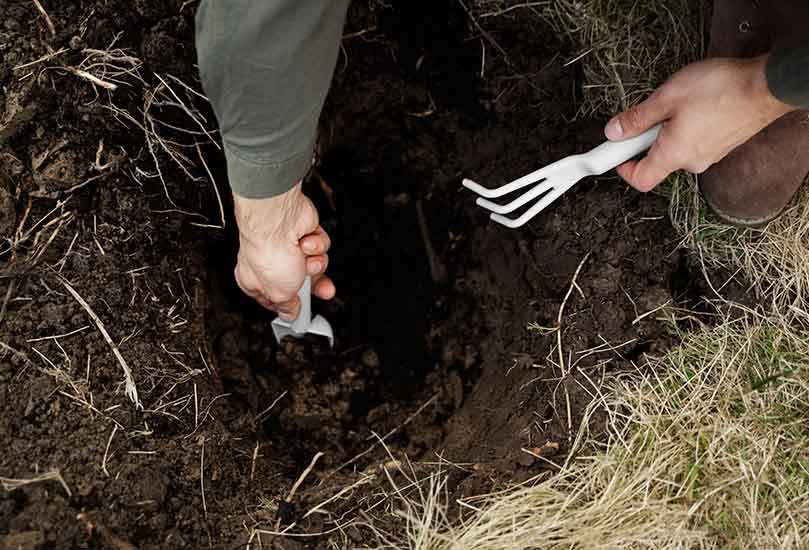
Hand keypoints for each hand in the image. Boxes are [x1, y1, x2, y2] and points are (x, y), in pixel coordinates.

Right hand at [233, 184, 334, 319]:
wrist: (279, 221)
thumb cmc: (269, 253)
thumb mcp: (279, 294)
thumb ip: (286, 307)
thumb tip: (290, 315)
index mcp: (256, 280)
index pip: (277, 299)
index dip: (292, 304)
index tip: (302, 311)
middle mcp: (272, 262)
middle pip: (301, 282)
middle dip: (314, 285)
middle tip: (322, 289)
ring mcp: (288, 247)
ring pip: (314, 265)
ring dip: (315, 264)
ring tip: (307, 260)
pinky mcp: (303, 232)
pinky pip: (319, 247)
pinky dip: (316, 246)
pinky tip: (306, 244)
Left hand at [605, 55, 794, 191]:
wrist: (767, 85)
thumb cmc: (722, 89)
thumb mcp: (667, 98)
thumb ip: (637, 119)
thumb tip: (614, 132)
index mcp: (674, 155)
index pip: (640, 180)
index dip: (623, 168)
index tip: (616, 152)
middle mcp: (692, 162)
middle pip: (657, 161)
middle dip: (648, 139)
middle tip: (652, 113)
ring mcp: (709, 155)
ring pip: (677, 149)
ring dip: (670, 131)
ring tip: (680, 104)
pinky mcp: (722, 146)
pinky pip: (695, 142)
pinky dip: (688, 129)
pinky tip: (697, 106)